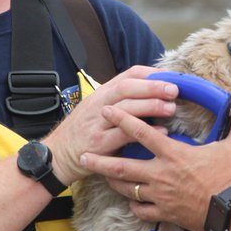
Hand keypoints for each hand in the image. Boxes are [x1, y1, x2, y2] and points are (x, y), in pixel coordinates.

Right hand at [47, 66, 177, 183]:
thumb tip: (151, 94)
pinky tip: (162, 131)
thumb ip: (119, 102)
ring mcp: (97, 124)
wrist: (56, 155)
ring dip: (151, 106)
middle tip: (174, 90)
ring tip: (171, 107)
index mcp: (101, 94)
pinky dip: (144, 131)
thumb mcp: (97, 110)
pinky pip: (124, 135)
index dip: (150, 74)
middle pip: (127, 88)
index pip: (128, 75)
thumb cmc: (82, 132)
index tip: (169, 77)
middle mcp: (99, 105)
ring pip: (126, 109)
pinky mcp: (98, 144)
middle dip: (153, 86)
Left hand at [80, 106, 230, 230]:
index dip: (123, 120)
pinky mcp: (165, 214)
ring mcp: (160, 196)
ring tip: (101, 176)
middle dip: (99, 160)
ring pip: (127, 189)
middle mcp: (161, 174)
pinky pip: (141, 211)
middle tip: (82, 156)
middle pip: (122, 167)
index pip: (142, 133)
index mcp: (174, 154)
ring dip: (112, 182)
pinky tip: (131, 202)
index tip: (107, 111)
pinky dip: (134, 205)